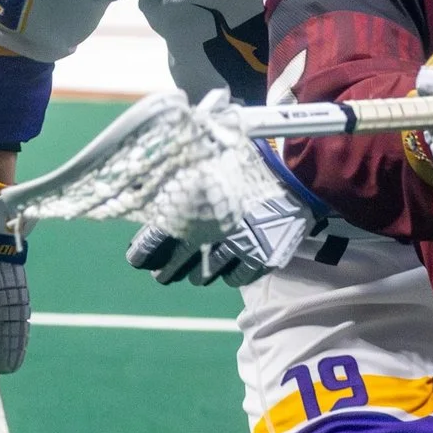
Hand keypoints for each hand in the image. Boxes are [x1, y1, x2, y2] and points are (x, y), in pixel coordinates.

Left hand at [125, 139, 325, 285]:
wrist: (293, 165)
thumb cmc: (245, 154)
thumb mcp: (203, 159)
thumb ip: (173, 177)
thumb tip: (145, 187)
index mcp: (189, 208)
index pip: (153, 242)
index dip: (143, 253)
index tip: (138, 258)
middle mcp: (208, 233)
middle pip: (176, 264)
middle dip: (167, 269)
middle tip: (162, 273)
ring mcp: (237, 249)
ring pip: (205, 275)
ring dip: (198, 273)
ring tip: (197, 270)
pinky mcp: (262, 258)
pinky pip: (236, 278)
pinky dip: (230, 273)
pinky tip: (229, 264)